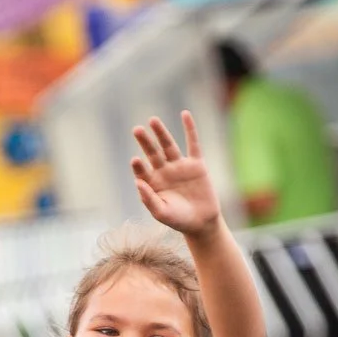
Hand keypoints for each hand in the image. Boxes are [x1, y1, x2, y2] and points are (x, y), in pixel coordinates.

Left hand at [132, 111, 222, 236]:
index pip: (142, 171)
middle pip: (152, 153)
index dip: (138, 166)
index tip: (135, 160)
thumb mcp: (161, 212)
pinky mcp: (196, 164)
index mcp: (152, 183)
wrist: (201, 222)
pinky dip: (190, 129)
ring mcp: (179, 166)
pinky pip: (193, 143)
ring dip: (161, 133)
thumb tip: (137, 182)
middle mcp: (164, 171)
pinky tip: (184, 114)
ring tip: (152, 120)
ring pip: (168, 145)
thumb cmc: (178, 220)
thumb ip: (149, 198)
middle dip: (145, 142)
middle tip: (136, 130)